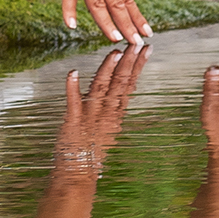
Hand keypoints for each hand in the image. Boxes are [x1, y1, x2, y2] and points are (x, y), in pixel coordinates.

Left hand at [56, 41, 144, 167]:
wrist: (78, 174)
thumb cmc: (91, 151)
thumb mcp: (109, 128)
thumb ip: (115, 107)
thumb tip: (124, 88)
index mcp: (115, 114)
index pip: (129, 85)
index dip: (137, 65)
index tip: (145, 49)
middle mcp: (106, 114)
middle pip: (119, 84)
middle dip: (128, 62)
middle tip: (137, 43)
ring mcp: (90, 117)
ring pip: (101, 89)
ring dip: (107, 70)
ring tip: (114, 52)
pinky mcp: (73, 122)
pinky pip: (73, 101)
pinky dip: (72, 87)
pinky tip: (73, 72)